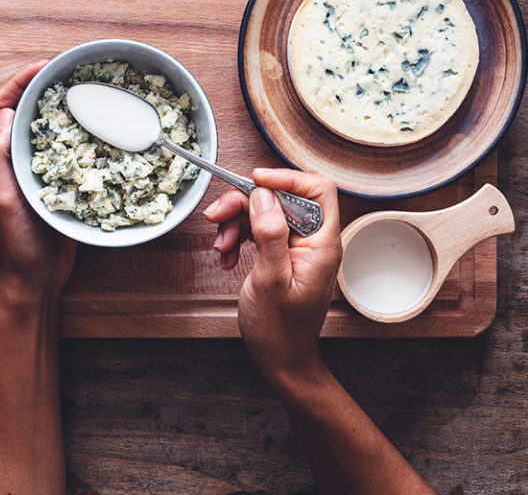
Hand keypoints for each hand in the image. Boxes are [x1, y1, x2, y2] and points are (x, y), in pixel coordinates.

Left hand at [0, 62, 76, 304]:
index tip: (45, 67)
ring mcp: (35, 170)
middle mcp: (13, 159)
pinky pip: (65, 152)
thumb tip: (6, 113)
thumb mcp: (1, 199)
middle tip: (70, 74)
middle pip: (23, 112)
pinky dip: (77, 135)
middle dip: (42, 88)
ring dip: (61, 109)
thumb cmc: (16, 242)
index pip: (0, 108)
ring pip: (46, 130)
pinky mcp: (55, 183)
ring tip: (85, 94)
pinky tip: (96, 130)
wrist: (36, 276)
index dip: (19, 82)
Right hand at [204, 169, 341, 381]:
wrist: (280, 360)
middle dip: (246, 204)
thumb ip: (270, 235)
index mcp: (322, 244)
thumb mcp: (270, 280)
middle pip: (281, 199)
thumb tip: (264, 195)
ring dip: (236, 223)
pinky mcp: (280, 254)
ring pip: (264, 213)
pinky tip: (227, 256)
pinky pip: (257, 231)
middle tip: (217, 216)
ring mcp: (296, 248)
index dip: (287, 178)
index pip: (317, 190)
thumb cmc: (280, 330)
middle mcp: (312, 241)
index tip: (256, 181)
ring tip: (221, 247)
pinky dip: (237, 238)